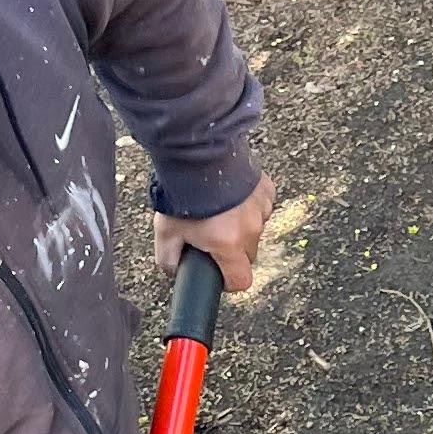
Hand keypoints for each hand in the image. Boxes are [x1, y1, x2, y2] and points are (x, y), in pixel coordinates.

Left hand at [154, 176, 277, 294]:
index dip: (229, 281)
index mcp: (229, 245)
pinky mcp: (266, 190)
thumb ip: (168, 258)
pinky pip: (261, 206)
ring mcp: (262, 208)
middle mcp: (251, 230)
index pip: (242, 281)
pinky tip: (231, 193)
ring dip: (241, 225)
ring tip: (219, 209)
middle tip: (212, 236)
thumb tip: (174, 270)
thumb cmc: (182, 193)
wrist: (198, 152)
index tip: (219, 273)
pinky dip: (248, 204)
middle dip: (233, 251)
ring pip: (255, 228)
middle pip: (248, 254)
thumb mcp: (165, 231)